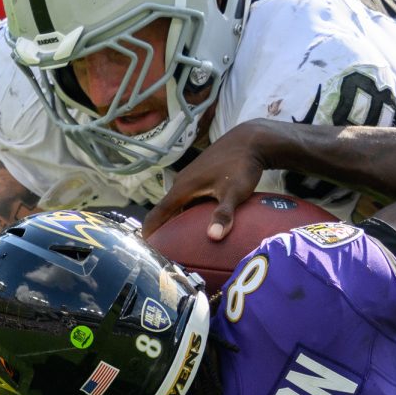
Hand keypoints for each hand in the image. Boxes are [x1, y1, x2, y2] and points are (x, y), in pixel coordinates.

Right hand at [141, 122, 269, 240]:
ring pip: (180, 204)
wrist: (251, 140)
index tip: (144, 249)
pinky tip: (201, 224)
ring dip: (179, 221)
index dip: (150, 232)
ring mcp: (191, 178)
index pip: (158, 213)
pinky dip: (191, 212)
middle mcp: (182, 182)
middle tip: (166, 253)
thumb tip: (213, 237)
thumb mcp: (235, 192)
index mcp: (183, 187)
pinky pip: (190, 198)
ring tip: (182, 243)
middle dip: (164, 231)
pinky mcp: (201, 176)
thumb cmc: (242, 165)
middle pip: (168, 211)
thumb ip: (224, 214)